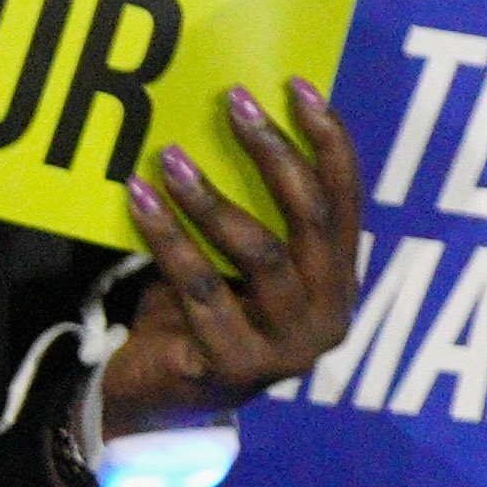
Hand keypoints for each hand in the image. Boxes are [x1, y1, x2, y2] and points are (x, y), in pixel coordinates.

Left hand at [99, 88, 361, 423]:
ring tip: (169, 155)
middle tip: (234, 104)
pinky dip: (168, 238)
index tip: (295, 87)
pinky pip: (201, 288)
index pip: (347, 200)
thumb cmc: (201, 314)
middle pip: (312, 220)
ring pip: (260, 253)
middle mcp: (328, 316)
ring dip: (211, 196)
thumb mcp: (239, 262)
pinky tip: (140, 200)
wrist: (158, 400)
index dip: (328, 140)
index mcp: (340, 283)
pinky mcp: (236, 366)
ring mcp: (288, 348)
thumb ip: (257, 213)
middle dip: (274, 153)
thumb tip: (236, 119)